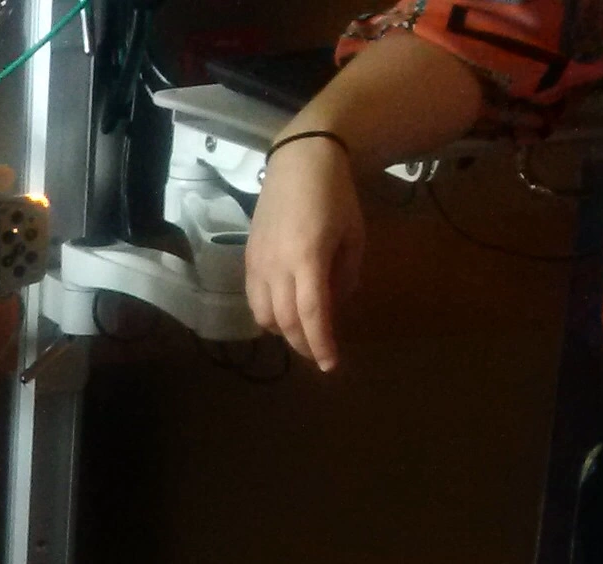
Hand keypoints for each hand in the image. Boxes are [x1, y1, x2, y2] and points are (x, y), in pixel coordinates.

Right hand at [246, 132, 366, 370]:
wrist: (300, 161)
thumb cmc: (335, 194)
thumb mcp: (353, 234)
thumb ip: (345, 275)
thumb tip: (334, 307)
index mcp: (308, 259)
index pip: (312, 315)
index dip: (321, 344)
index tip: (331, 364)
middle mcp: (278, 267)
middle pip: (287, 322)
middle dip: (304, 344)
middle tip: (319, 353)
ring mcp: (258, 264)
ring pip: (265, 317)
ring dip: (284, 332)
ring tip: (301, 333)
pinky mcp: (248, 261)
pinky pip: (254, 301)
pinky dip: (269, 315)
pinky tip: (283, 312)